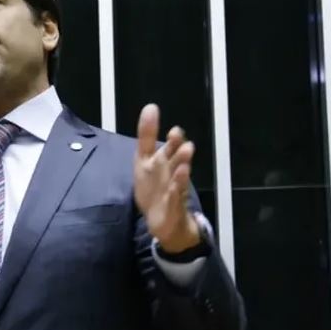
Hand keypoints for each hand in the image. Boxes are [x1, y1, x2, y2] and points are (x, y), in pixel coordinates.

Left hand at [134, 104, 199, 252]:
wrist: (164, 221)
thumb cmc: (154, 187)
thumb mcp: (143, 163)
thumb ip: (146, 137)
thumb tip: (150, 108)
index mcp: (158, 160)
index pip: (156, 144)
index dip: (155, 130)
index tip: (157, 113)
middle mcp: (168, 170)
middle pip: (173, 157)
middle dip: (176, 146)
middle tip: (177, 134)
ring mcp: (173, 186)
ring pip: (178, 174)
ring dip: (181, 164)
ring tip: (186, 151)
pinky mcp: (174, 203)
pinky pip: (176, 194)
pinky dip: (177, 186)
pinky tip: (180, 178)